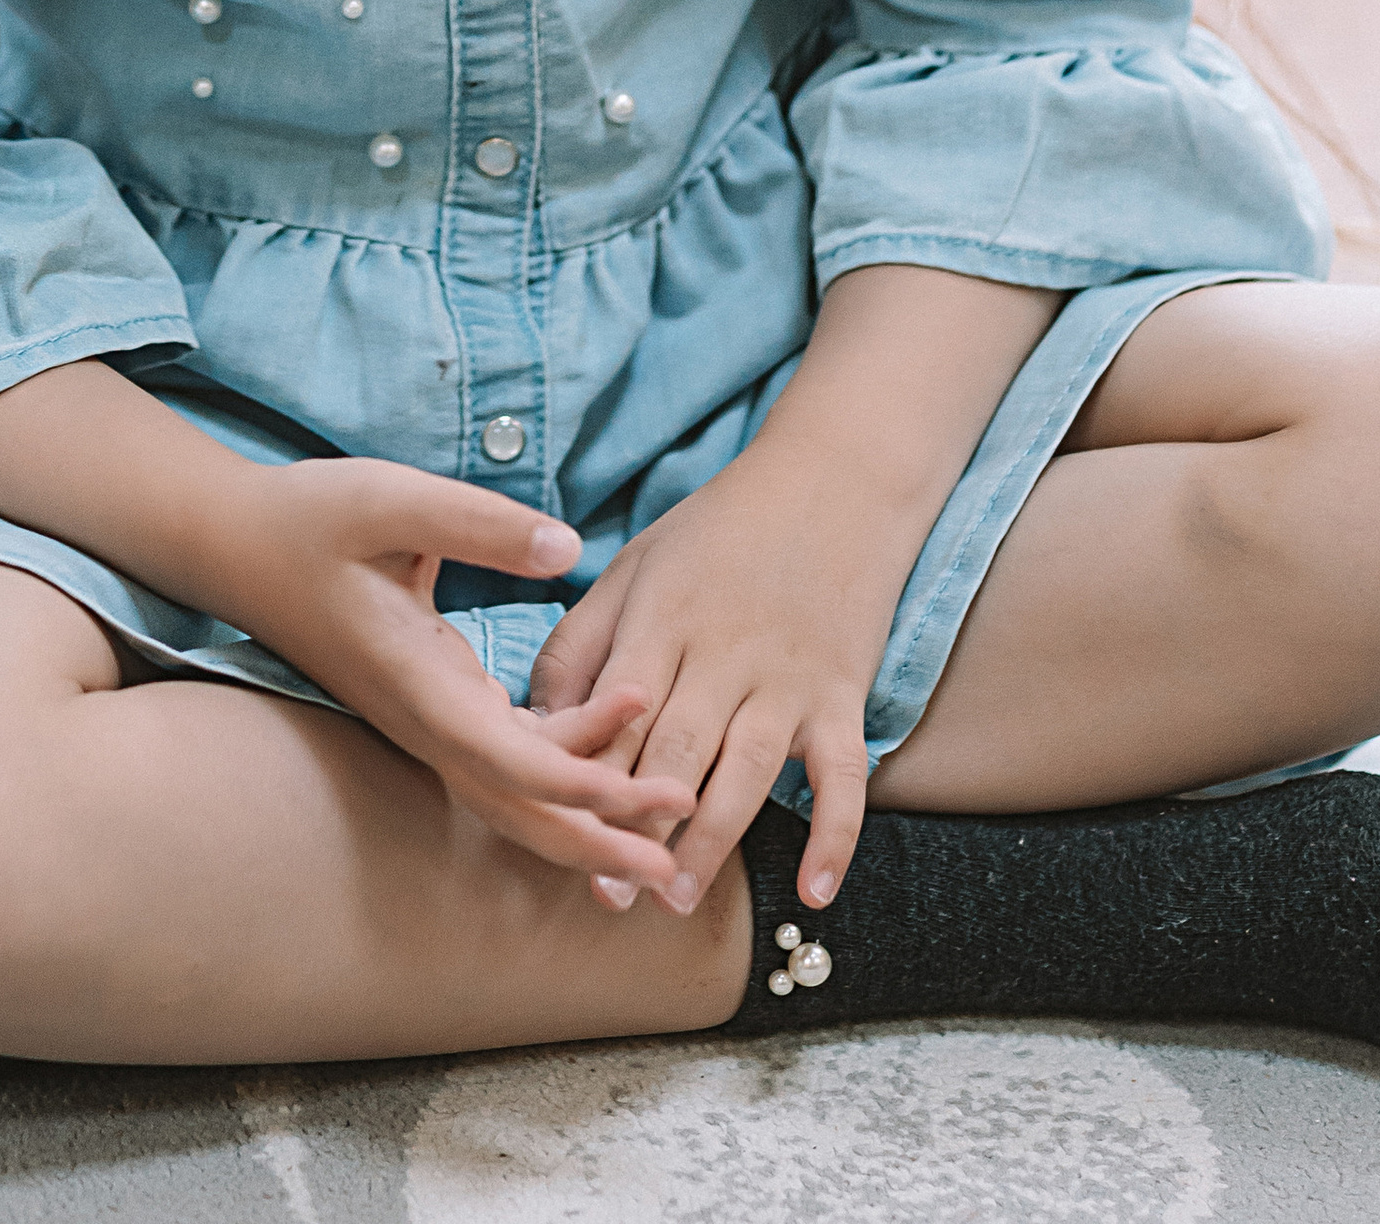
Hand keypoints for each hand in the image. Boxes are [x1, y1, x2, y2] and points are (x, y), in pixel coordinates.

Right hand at [229, 456, 699, 895]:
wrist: (238, 546)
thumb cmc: (310, 518)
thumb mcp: (392, 501)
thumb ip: (481, 524)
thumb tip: (569, 548)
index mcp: (419, 682)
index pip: (514, 760)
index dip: (588, 781)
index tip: (655, 789)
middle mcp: (426, 719)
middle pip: (520, 810)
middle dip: (600, 840)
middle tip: (676, 863)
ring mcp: (427, 720)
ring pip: (514, 796)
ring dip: (586, 817)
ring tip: (663, 827)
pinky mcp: (432, 704)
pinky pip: (504, 760)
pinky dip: (560, 770)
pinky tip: (613, 752)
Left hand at [521, 447, 898, 922]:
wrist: (834, 480)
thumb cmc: (719, 529)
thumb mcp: (635, 565)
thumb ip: (582, 642)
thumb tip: (536, 720)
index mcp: (664, 617)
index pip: (618, 708)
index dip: (588, 772)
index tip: (557, 832)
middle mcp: (725, 651)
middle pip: (677, 748)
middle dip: (640, 824)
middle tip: (609, 896)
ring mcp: (788, 676)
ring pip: (748, 770)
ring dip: (713, 839)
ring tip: (677, 898)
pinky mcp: (843, 693)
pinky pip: (843, 774)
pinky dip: (835, 835)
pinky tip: (816, 893)